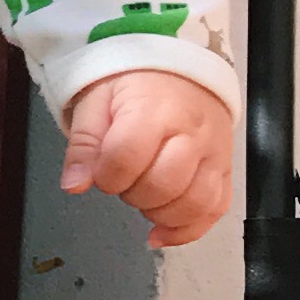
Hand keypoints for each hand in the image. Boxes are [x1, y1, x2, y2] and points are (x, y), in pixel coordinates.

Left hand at [58, 71, 233, 249]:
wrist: (180, 69)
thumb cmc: (134, 85)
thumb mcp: (96, 101)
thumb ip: (83, 144)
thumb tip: (74, 185)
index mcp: (155, 109)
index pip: (127, 157)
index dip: (107, 175)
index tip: (101, 172)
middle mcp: (192, 132)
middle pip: (164, 185)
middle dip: (133, 194)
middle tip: (124, 180)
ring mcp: (214, 152)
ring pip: (195, 203)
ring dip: (160, 214)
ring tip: (143, 198)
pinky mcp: (225, 168)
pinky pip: (216, 209)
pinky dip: (188, 229)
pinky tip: (161, 231)